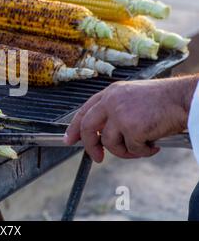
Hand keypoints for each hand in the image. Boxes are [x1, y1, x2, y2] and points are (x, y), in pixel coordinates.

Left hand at [65, 76, 197, 161]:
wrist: (183, 98)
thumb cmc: (162, 100)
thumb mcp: (131, 98)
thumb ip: (114, 111)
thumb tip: (102, 135)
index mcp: (110, 93)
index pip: (84, 111)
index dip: (75, 127)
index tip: (69, 140)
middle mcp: (111, 102)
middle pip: (88, 128)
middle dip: (91, 146)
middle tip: (97, 158)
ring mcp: (120, 114)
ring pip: (111, 143)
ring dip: (125, 151)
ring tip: (142, 147)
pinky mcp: (132, 128)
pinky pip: (132, 149)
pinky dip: (143, 151)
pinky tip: (154, 144)